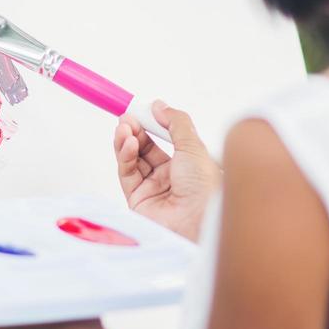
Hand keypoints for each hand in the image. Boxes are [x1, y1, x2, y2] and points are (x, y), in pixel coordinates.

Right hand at [114, 101, 219, 240]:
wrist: (198, 223)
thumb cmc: (205, 190)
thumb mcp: (194, 147)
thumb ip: (176, 123)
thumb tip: (160, 106)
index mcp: (189, 165)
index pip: (166, 139)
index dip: (154, 124)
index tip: (143, 109)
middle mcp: (171, 177)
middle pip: (147, 148)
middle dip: (136, 130)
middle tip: (128, 116)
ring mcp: (154, 189)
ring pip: (134, 159)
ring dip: (127, 140)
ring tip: (124, 126)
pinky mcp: (137, 200)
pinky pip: (127, 173)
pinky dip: (125, 156)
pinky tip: (128, 143)